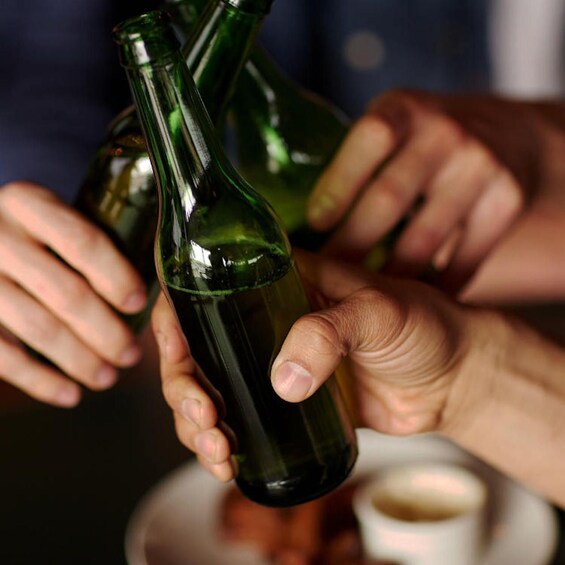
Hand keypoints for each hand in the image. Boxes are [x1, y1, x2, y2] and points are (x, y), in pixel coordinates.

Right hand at [0, 181, 145, 406]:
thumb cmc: (34, 236)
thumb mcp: (55, 219)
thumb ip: (91, 244)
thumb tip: (151, 291)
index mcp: (29, 204)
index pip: (82, 242)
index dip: (116, 277)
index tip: (140, 303)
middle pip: (65, 292)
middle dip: (106, 331)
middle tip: (132, 355)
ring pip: (37, 328)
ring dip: (79, 360)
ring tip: (108, 378)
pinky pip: (2, 356)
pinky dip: (39, 381)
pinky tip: (69, 394)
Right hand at [153, 250, 473, 480]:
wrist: (451, 379)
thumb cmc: (423, 328)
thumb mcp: (379, 313)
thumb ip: (331, 334)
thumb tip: (283, 380)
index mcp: (279, 282)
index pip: (207, 285)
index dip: (175, 314)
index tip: (174, 349)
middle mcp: (264, 320)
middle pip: (194, 348)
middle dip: (183, 385)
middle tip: (204, 416)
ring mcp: (271, 364)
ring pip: (207, 389)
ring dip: (194, 422)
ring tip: (216, 449)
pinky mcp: (283, 403)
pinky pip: (237, 420)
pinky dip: (220, 443)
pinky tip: (226, 461)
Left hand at [306, 90, 546, 292]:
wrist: (505, 135)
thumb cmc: (426, 139)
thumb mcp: (395, 122)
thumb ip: (356, 155)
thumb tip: (293, 202)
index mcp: (404, 110)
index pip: (370, 140)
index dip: (338, 184)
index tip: (314, 225)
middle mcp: (444, 133)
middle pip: (389, 197)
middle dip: (352, 244)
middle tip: (325, 276)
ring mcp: (480, 166)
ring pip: (424, 237)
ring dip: (389, 276)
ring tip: (363, 299)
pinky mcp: (507, 201)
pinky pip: (467, 257)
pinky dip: (440, 286)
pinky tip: (418, 302)